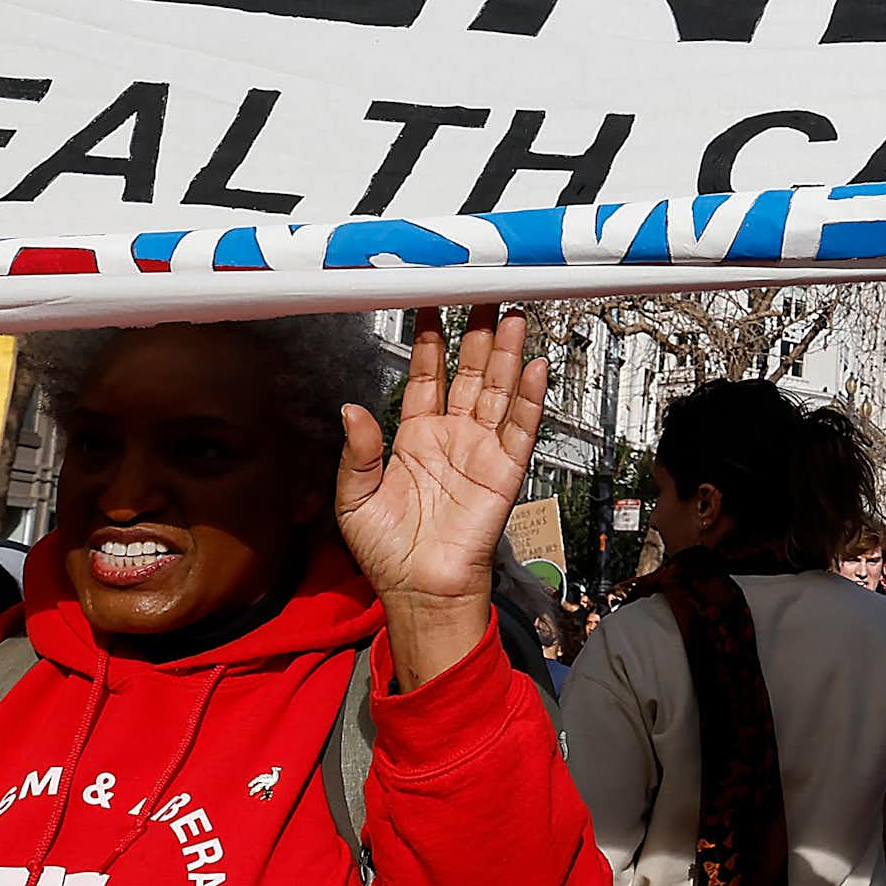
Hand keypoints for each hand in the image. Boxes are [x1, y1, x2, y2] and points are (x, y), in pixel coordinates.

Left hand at [338, 306, 546, 689]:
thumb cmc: (386, 551)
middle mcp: (452, 437)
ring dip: (506, 354)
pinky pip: (520, 429)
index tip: (428, 304)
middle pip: (469, 374)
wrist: (419, 591)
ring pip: (497, 391)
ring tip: (512, 315)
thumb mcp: (354, 498)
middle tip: (482, 294)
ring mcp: (481, 451)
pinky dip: (528, 398)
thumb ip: (358, 451)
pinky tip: (534, 367)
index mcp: (415, 438)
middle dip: (476, 334)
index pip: (426, 376)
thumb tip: (352, 409)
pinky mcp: (505, 472)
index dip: (429, 341)